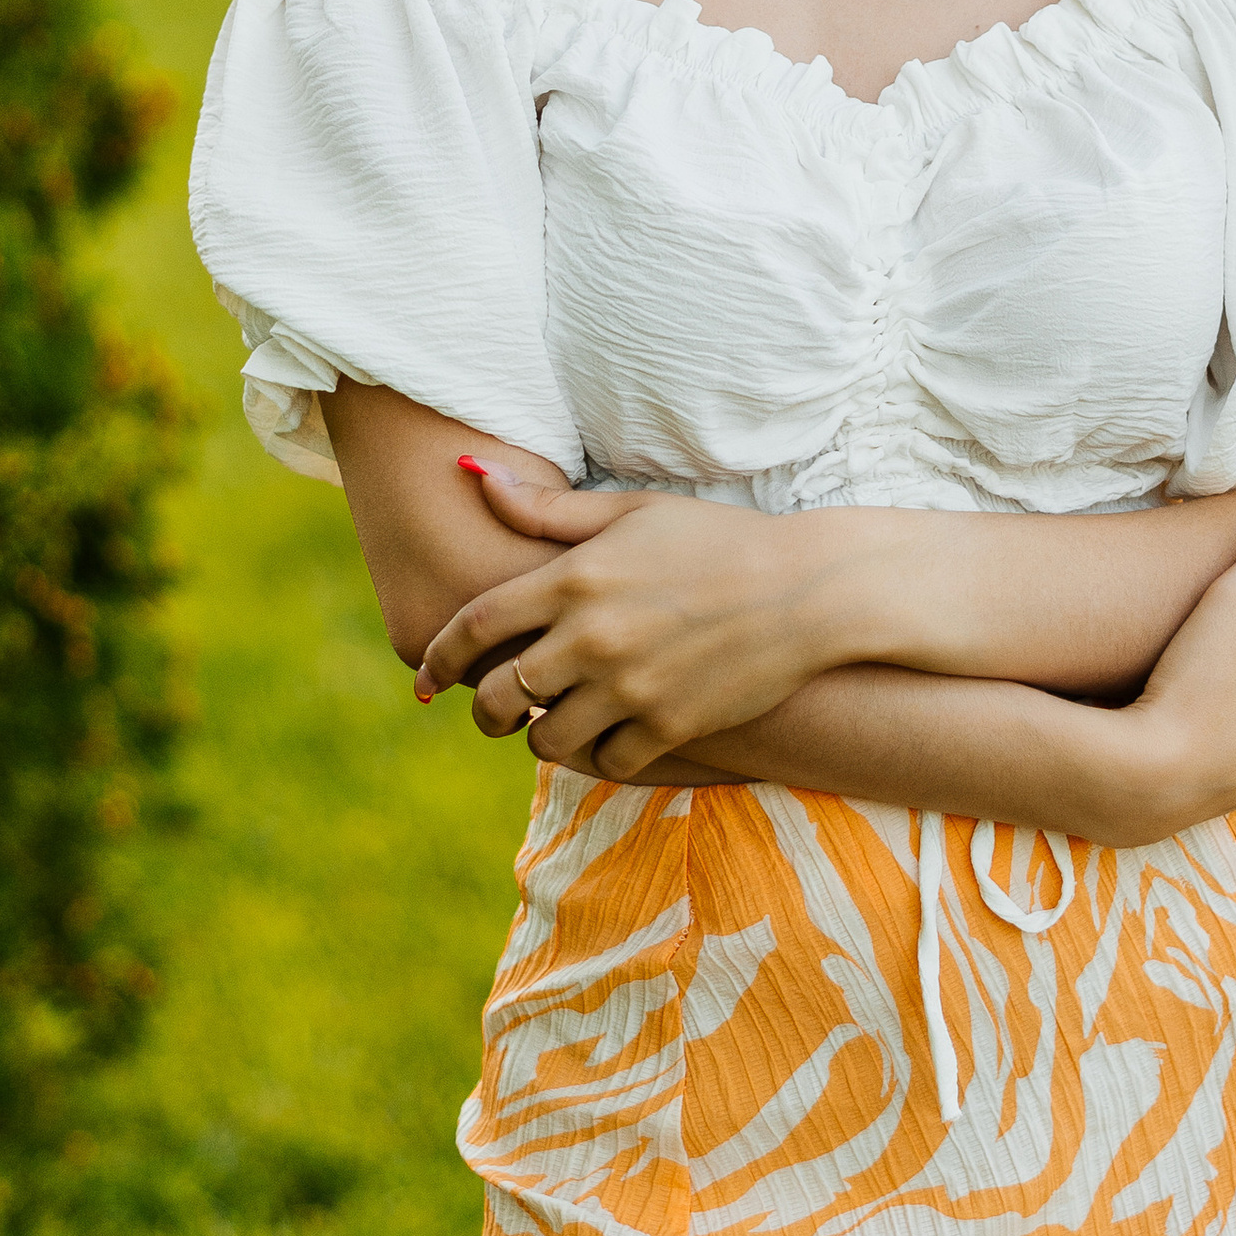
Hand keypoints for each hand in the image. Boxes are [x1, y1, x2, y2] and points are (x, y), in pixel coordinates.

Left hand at [417, 463, 858, 768]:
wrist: (809, 590)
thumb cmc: (719, 540)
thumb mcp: (632, 511)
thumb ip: (548, 509)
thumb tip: (474, 474)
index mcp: (575, 577)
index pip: (475, 625)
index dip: (440, 656)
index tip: (426, 678)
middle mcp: (593, 636)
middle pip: (498, 696)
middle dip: (483, 710)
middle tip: (490, 711)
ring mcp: (631, 686)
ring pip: (545, 740)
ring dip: (539, 736)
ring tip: (553, 723)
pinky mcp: (670, 725)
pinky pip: (604, 762)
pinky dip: (596, 756)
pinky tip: (605, 737)